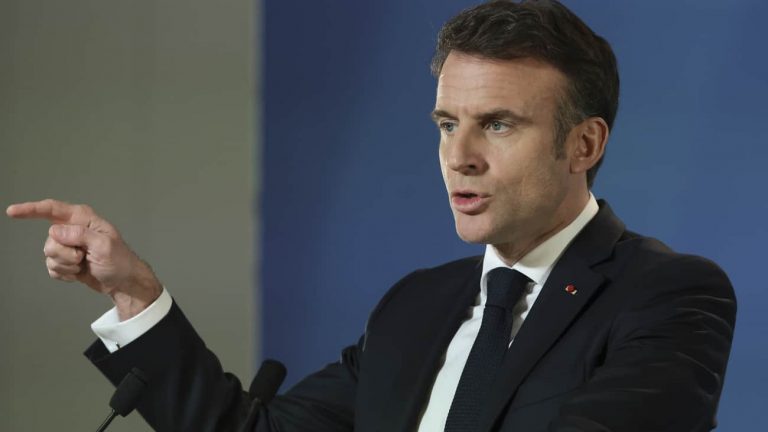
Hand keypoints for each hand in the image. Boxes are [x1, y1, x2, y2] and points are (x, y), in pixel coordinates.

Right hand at [6, 199, 161, 319]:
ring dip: (67, 265)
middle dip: (65, 253)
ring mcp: (67, 246)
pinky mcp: (64, 262)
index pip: (52, 209)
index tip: (12, 212)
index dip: (30, 209)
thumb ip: (80, 235)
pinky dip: (65, 273)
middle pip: (50, 239)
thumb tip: (55, 231)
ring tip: (84, 265)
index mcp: (82, 219)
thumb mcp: (104, 245)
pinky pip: (52, 268)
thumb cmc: (119, 261)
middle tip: (84, 257)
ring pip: (49, 255)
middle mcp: (72, 230)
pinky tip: (79, 273)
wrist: (122, 282)